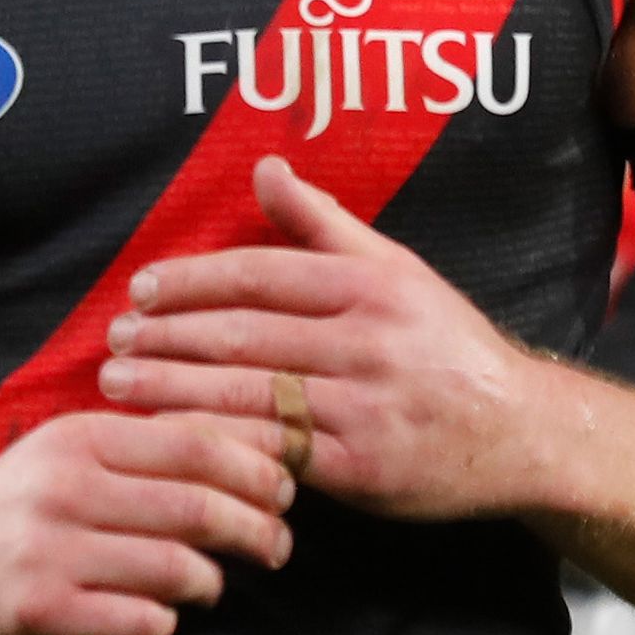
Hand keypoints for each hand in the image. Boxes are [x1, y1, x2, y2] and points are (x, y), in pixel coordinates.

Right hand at [0, 410, 293, 634]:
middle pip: (196, 506)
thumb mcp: (66, 455)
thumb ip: (142, 446)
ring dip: (212, 581)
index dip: (255, 468)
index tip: (285, 487)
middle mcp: (64, 487)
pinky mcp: (43, 610)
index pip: (193, 442)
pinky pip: (140, 621)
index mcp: (77, 438)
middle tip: (277, 545)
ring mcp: (51, 550)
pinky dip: (164, 622)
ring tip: (211, 584)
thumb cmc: (13, 512)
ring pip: (176, 567)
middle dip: (255, 529)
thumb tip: (246, 443)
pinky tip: (158, 616)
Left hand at [98, 156, 571, 522]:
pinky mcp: (363, 468)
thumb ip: (324, 222)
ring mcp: (365, 408)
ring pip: (251, 394)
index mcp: (369, 286)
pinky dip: (219, 445)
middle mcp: (368, 342)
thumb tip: (265, 166)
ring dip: (174, 388)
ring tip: (119, 383)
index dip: (191, 281)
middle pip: (245, 334)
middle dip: (167, 336)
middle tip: (111, 339)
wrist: (522, 432)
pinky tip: (173, 439)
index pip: (259, 274)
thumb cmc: (446, 344)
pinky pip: (276, 453)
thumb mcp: (398, 270)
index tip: (139, 289)